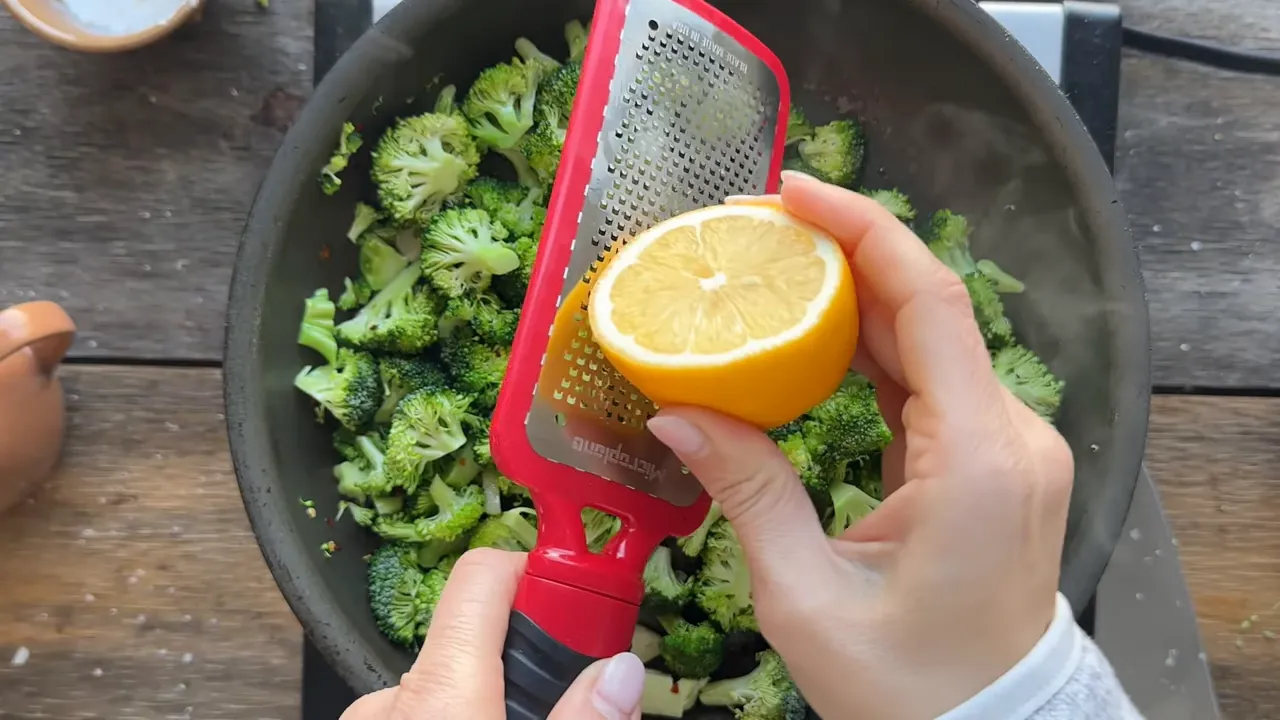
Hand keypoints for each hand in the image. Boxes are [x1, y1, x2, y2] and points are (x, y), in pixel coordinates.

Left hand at [339, 548, 647, 719]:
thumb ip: (581, 717)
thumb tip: (622, 669)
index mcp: (439, 691)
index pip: (484, 574)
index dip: (541, 574)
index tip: (585, 606)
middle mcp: (393, 697)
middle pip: (480, 638)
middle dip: (530, 659)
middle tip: (571, 698)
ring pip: (454, 685)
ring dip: (496, 700)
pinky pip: (428, 714)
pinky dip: (464, 719)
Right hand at [646, 171, 1074, 719]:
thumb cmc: (907, 687)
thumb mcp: (805, 596)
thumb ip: (747, 491)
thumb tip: (676, 411)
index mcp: (975, 461)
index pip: (927, 305)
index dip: (864, 230)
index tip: (792, 191)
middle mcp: (1010, 439)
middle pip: (927, 309)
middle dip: (846, 254)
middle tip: (759, 227)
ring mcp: (1009, 448)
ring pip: (929, 340)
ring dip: (855, 298)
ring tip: (775, 267)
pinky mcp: (993, 462)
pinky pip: (931, 382)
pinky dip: (872, 349)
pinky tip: (814, 331)